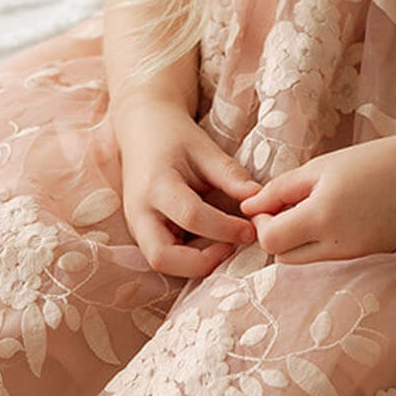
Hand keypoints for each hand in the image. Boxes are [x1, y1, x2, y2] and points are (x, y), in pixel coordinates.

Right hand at [111, 98, 261, 278]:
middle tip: (232, 248)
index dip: (224, 228)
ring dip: (195, 264)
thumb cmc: (175, 137)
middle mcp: (139, 212)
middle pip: (162, 258)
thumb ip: (230, 175)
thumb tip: (259, 199)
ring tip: (226, 245)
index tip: (251, 230)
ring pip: (161, 263)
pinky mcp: (142, 234)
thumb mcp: (205, 148)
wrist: (142, 131)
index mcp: (156, 185)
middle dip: (201, 263)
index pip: (191, 216)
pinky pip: (165, 257)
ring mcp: (137, 226)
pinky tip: (212, 243)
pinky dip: (189, 259)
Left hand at [238, 138, 395, 264]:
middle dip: (278, 235)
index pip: (271, 241)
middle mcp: (337, 244)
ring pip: (310, 258)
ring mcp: (356, 254)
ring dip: (302, 238)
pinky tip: (342, 212)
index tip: (268, 203)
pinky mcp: (371, 255)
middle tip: (287, 205)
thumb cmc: (374, 161)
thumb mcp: (321, 167)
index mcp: (321, 217)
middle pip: (285, 257)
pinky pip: (335, 255)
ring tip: (317, 204)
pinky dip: (327, 239)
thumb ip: (281, 189)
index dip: (262, 223)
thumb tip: (247, 207)